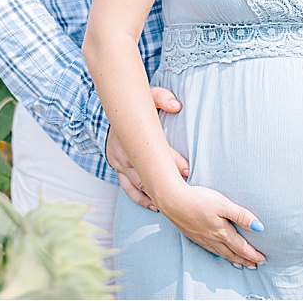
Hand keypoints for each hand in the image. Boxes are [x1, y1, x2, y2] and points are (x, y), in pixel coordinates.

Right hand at [106, 86, 187, 208]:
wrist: (115, 113)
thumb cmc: (135, 106)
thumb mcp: (148, 95)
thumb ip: (162, 98)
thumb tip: (177, 106)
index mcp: (133, 136)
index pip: (155, 151)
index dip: (173, 161)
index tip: (187, 169)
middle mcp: (124, 153)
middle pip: (147, 173)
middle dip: (166, 183)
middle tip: (184, 192)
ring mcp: (119, 163)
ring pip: (137, 184)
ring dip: (154, 194)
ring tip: (171, 203)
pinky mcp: (117, 169)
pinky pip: (127, 188)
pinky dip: (140, 198)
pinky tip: (154, 205)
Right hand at [157, 183, 266, 268]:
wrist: (172, 200)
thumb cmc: (198, 199)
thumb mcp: (223, 204)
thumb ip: (241, 215)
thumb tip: (259, 227)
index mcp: (222, 232)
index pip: (241, 247)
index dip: (253, 254)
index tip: (263, 259)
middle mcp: (212, 238)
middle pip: (232, 253)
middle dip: (245, 260)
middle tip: (255, 266)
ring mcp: (202, 238)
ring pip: (221, 253)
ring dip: (232, 259)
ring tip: (240, 264)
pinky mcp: (193, 235)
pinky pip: (210, 250)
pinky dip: (219, 254)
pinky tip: (218, 252)